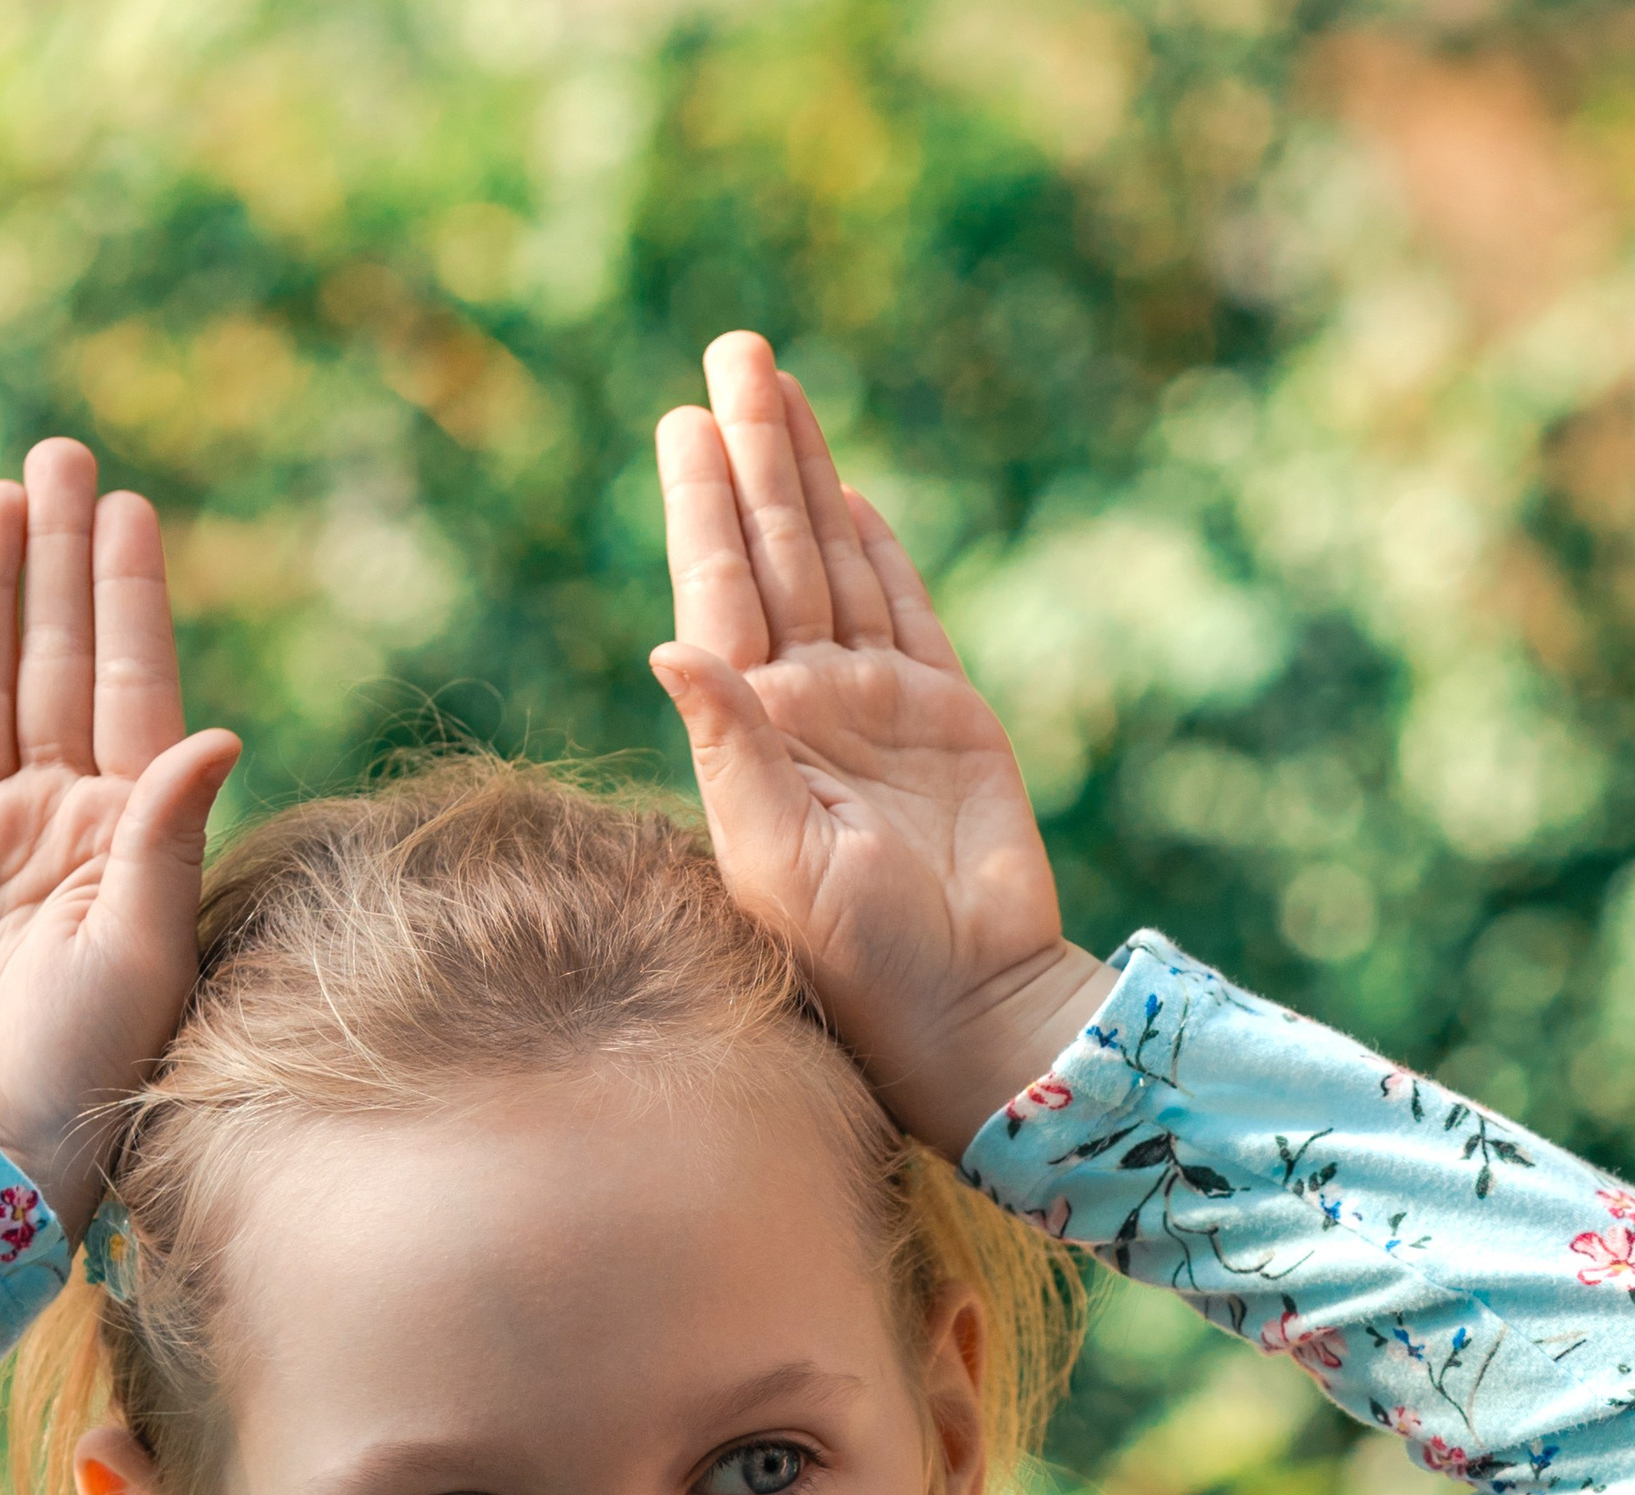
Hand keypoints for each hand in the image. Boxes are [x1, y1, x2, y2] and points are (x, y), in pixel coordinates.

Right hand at [0, 439, 240, 1234]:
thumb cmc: (90, 1067)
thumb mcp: (144, 946)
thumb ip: (164, 833)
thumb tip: (216, 729)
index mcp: (124, 836)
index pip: (128, 689)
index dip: (127, 599)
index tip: (132, 510)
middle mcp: (52, 821)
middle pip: (53, 663)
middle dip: (59, 561)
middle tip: (63, 455)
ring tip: (1, 499)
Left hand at [652, 335, 1111, 1159]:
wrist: (967, 1004)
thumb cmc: (860, 959)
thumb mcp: (776, 858)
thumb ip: (731, 750)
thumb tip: (668, 650)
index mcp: (755, 735)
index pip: (720, 593)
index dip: (704, 505)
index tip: (683, 423)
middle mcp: (808, 706)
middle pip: (776, 551)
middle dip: (755, 452)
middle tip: (734, 350)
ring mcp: (878, 707)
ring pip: (835, 562)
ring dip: (807, 475)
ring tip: (779, 386)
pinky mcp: (947, 718)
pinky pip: (904, 610)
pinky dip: (879, 549)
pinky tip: (850, 495)